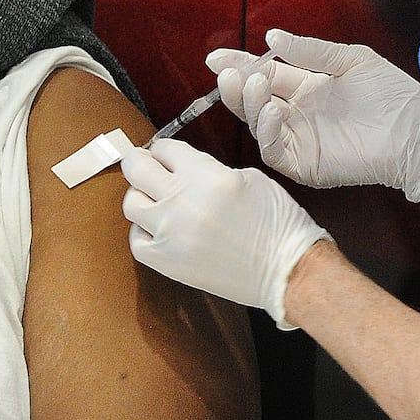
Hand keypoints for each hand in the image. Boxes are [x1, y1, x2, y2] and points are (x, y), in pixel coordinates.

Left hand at [121, 138, 330, 329]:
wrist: (288, 270)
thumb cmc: (277, 224)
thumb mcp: (249, 179)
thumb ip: (209, 169)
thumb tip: (182, 169)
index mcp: (208, 177)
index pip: (164, 148)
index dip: (164, 149)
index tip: (166, 155)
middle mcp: (184, 202)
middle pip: (136, 169)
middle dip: (140, 163)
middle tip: (146, 166)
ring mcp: (172, 235)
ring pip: (131, 203)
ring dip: (142, 197)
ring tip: (157, 201)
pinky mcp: (168, 263)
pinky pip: (137, 241)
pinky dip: (144, 232)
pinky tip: (160, 230)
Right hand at [206, 29, 419, 202]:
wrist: (417, 131)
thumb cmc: (394, 96)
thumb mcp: (350, 60)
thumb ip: (311, 51)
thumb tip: (273, 37)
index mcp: (307, 88)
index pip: (265, 75)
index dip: (241, 65)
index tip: (218, 56)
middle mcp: (299, 114)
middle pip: (254, 101)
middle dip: (238, 86)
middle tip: (229, 72)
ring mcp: (300, 140)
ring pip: (259, 125)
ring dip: (250, 104)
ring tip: (255, 84)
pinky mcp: (306, 164)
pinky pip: (275, 151)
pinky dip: (268, 131)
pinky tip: (275, 110)